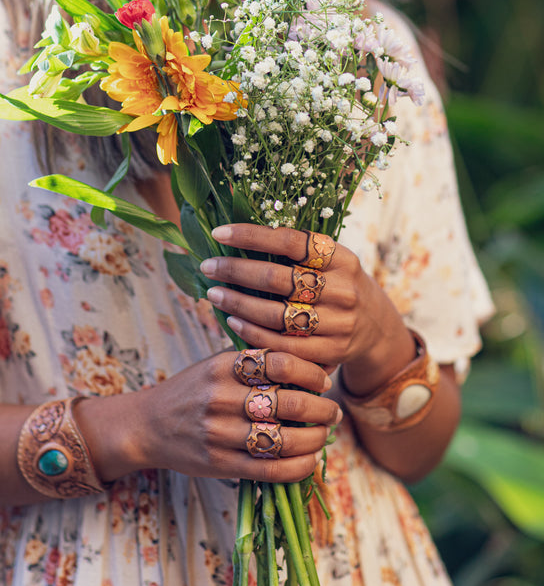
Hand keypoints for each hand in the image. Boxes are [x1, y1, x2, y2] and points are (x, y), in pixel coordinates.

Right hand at [136, 349, 341, 482]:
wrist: (148, 426)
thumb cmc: (192, 391)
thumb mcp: (216, 364)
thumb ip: (255, 362)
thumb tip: (312, 365)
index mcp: (223, 365)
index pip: (280, 362)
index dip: (311, 372)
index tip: (324, 381)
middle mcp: (221, 397)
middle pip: (288, 402)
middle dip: (322, 409)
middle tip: (333, 411)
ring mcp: (220, 433)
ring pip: (284, 439)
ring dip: (316, 439)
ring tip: (324, 434)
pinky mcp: (220, 464)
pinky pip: (271, 470)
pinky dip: (299, 467)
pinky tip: (311, 460)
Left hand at [200, 223, 415, 392]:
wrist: (376, 328)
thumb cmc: (338, 285)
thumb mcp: (331, 261)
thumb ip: (296, 250)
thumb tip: (240, 233)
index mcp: (342, 258)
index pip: (290, 241)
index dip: (251, 235)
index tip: (219, 233)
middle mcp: (343, 289)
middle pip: (277, 279)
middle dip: (235, 271)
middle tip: (208, 266)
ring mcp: (339, 323)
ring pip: (275, 314)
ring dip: (236, 303)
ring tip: (212, 293)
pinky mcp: (331, 352)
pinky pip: (281, 344)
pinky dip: (251, 332)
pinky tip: (232, 320)